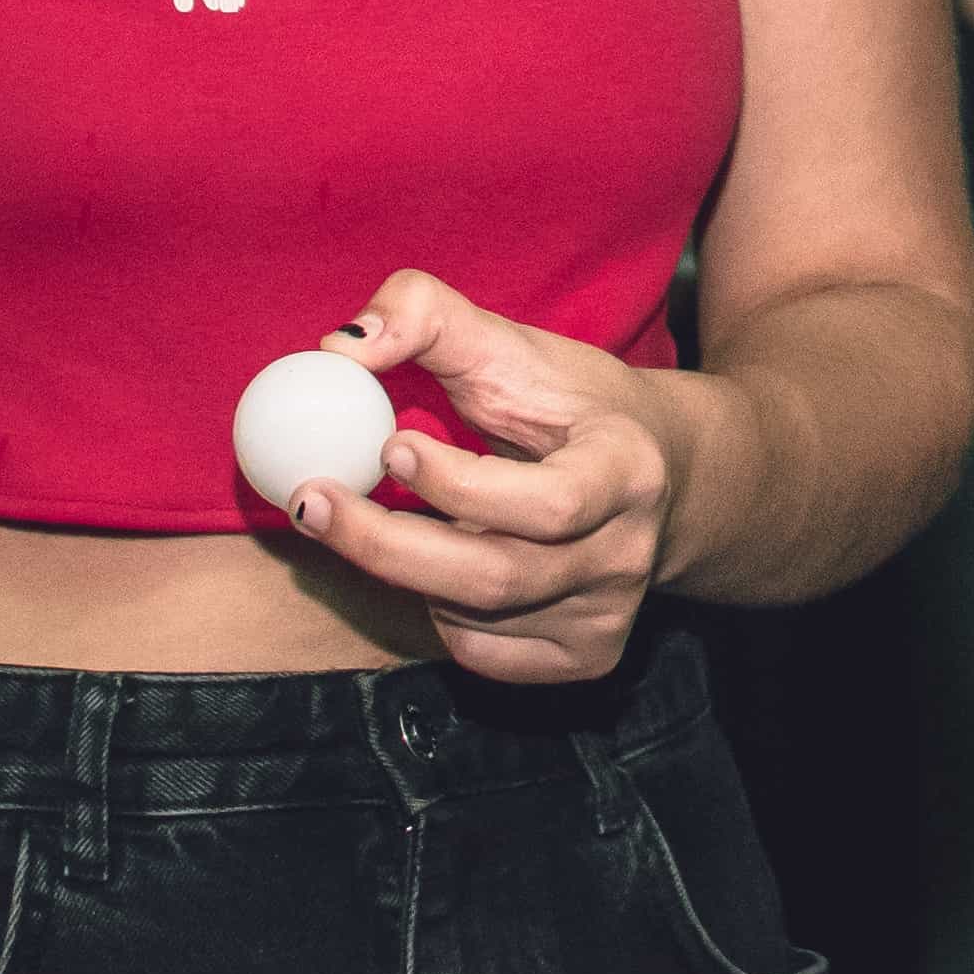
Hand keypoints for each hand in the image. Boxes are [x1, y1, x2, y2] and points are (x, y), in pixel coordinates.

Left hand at [277, 269, 692, 684]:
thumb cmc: (573, 405)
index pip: (550, 503)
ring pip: (476, 619)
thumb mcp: (516, 345)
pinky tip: (440, 564)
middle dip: (386, 545)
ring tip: (378, 520)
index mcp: (627, 469)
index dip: (462, 487)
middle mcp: (628, 553)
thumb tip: (340, 348)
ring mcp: (609, 612)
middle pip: (496, 578)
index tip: (389, 445)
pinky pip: (483, 654)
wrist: (661, 472)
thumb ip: (429, 318)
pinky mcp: (587, 655)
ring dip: (406, 572)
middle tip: (311, 502)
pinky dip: (438, 613)